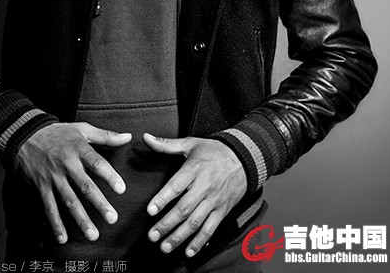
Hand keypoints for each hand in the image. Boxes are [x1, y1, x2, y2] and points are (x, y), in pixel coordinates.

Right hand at [16, 122, 131, 243]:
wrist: (27, 135)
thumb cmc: (59, 132)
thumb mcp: (82, 129)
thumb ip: (106, 136)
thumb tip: (128, 137)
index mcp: (79, 149)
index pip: (96, 163)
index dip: (109, 176)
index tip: (121, 189)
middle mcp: (67, 164)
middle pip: (85, 186)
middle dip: (99, 203)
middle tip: (112, 218)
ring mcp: (54, 177)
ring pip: (69, 200)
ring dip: (81, 219)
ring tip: (93, 235)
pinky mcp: (42, 187)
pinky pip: (49, 207)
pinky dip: (55, 224)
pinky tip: (63, 238)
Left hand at [143, 133, 246, 257]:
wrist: (244, 158)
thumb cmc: (214, 151)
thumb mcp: (191, 144)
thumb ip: (166, 144)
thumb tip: (146, 138)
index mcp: (194, 169)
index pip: (176, 186)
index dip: (163, 199)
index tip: (150, 210)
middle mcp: (204, 187)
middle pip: (184, 208)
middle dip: (167, 224)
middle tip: (152, 235)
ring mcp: (214, 201)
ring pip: (195, 222)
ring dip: (179, 237)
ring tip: (164, 247)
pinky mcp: (222, 211)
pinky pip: (210, 229)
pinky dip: (199, 242)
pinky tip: (189, 251)